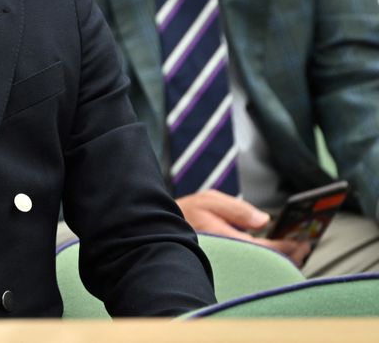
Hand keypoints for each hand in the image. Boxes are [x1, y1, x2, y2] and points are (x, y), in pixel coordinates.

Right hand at [176, 190, 311, 264]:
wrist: (160, 227)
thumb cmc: (185, 213)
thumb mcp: (209, 201)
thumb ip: (236, 209)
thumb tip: (263, 220)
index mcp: (226, 238)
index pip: (264, 248)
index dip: (284, 246)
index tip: (302, 242)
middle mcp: (229, 254)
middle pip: (265, 261)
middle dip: (287, 255)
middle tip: (304, 247)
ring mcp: (228, 260)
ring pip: (260, 264)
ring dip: (279, 258)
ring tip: (295, 251)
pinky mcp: (226, 260)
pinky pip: (252, 262)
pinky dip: (266, 257)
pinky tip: (273, 252)